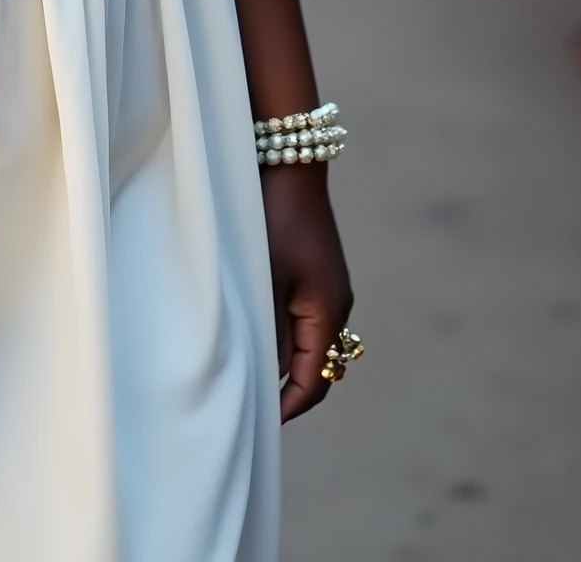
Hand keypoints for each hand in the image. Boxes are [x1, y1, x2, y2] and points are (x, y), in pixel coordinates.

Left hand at [262, 165, 351, 420]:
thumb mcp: (268, 277)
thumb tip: (270, 374)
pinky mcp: (314, 271)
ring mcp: (326, 287)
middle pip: (315, 365)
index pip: (315, 380)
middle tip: (247, 400)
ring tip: (245, 371)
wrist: (289, 160)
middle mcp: (335, 304)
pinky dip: (282, 334)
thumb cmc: (273, 218)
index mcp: (328, 311)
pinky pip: (302, 318)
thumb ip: (270, 328)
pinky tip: (254, 332)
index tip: (258, 422)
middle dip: (285, 387)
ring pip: (307, 341)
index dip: (288, 406)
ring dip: (282, 359)